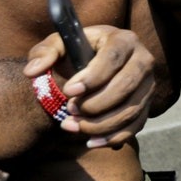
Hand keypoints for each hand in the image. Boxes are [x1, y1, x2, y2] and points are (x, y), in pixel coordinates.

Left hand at [24, 26, 155, 147]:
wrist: (96, 64)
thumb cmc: (77, 52)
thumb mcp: (59, 45)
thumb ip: (43, 53)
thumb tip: (32, 71)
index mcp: (123, 39)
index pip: (112, 58)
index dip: (92, 77)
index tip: (69, 90)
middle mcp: (143, 60)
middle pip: (125, 85)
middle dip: (95, 103)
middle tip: (70, 109)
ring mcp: (148, 84)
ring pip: (131, 109)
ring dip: (101, 124)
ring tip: (74, 125)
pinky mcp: (147, 105)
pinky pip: (136, 126)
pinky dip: (113, 138)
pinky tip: (91, 141)